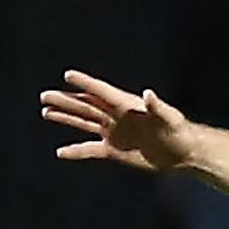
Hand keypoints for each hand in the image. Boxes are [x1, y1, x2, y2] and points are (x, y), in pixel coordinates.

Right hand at [40, 70, 198, 171]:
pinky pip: (90, 150)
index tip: (68, 75)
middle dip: (66, 100)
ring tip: (45, 111)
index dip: (86, 83)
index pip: (101, 91)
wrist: (184, 153)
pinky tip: (60, 152)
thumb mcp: (170, 118)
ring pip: (84, 123)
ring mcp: (114, 133)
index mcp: (127, 105)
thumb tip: (148, 94)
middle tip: (45, 96)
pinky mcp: (115, 151)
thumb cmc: (180, 131)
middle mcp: (116, 116)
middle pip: (86, 105)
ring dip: (66, 118)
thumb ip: (158, 107)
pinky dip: (76, 151)